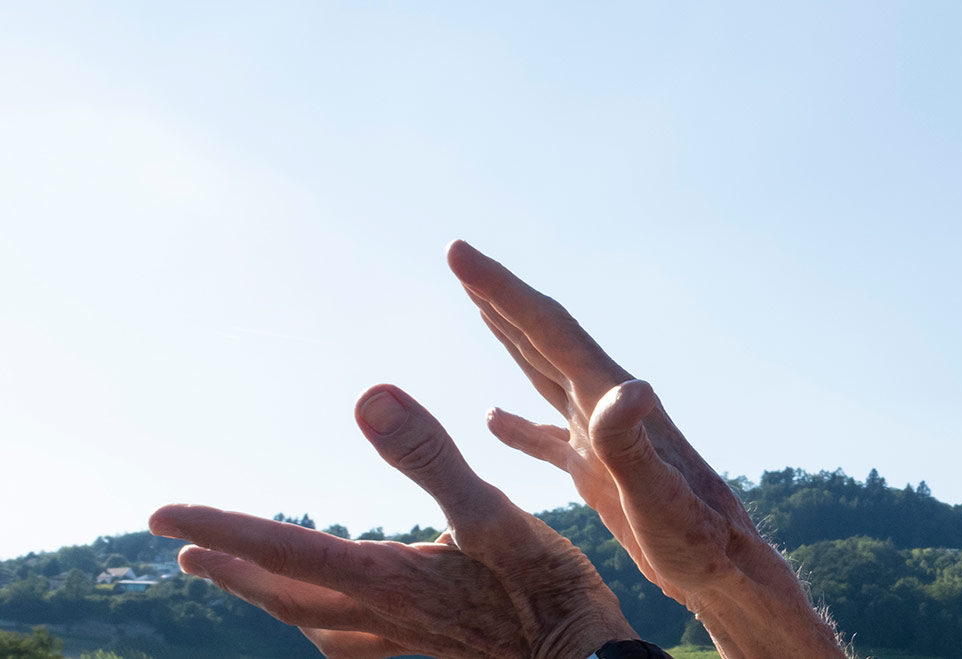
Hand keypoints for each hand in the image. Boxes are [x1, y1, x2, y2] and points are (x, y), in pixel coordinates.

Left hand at [149, 385, 638, 658]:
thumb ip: (430, 456)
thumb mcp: (494, 512)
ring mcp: (406, 644)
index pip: (283, 550)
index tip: (164, 517)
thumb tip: (370, 396)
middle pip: (284, 595)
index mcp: (387, 578)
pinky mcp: (433, 656)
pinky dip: (329, 630)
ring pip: (316, 625)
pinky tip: (340, 627)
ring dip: (271, 599)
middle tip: (187, 548)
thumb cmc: (547, 593)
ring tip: (244, 580)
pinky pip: (358, 648)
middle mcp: (383, 617)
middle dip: (232, 568)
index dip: (220, 529)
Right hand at [448, 241, 843, 656]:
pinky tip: (494, 419)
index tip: (459, 252)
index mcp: (614, 403)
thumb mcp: (658, 499)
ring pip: (547, 376)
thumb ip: (633, 446)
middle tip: (460, 258)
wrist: (728, 571)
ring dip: (513, 340)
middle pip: (546, 340)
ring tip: (480, 308)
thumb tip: (630, 388)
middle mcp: (610, 409)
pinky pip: (550, 437)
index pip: (550, 332)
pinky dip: (519, 425)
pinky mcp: (602, 474)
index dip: (502, 291)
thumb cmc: (698, 542)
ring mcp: (605, 440)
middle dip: (502, 299)